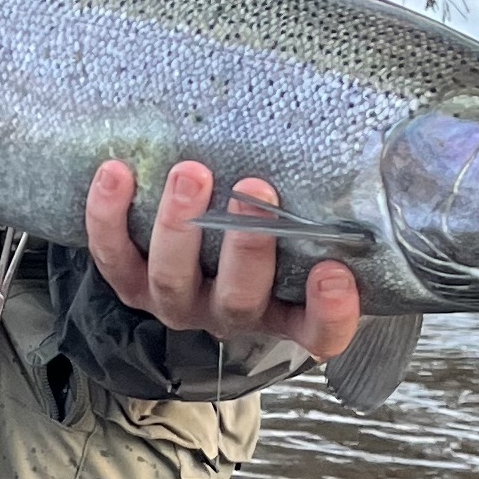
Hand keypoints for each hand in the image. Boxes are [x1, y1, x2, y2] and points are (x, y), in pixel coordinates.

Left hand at [85, 159, 360, 360]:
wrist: (202, 255)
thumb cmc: (272, 237)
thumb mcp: (307, 232)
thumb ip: (330, 207)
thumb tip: (370, 145)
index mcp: (286, 314)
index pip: (318, 333)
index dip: (330, 313)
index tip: (335, 272)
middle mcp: (231, 315)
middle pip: (238, 301)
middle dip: (247, 246)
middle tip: (257, 189)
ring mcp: (179, 302)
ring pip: (172, 281)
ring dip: (180, 226)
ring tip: (191, 173)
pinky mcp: (131, 282)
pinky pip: (114, 257)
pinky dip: (108, 217)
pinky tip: (116, 171)